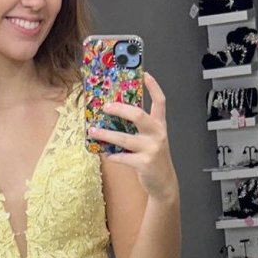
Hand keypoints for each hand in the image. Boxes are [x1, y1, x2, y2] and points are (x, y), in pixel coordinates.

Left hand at [87, 72, 177, 200]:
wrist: (164, 183)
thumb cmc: (154, 158)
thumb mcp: (152, 140)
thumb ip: (139, 129)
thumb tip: (114, 118)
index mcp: (159, 126)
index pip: (160, 102)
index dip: (153, 87)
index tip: (145, 74)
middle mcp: (157, 134)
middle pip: (138, 115)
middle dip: (120, 109)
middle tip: (105, 107)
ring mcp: (152, 149)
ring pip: (124, 138)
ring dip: (106, 135)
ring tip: (93, 131)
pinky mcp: (144, 163)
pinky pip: (123, 157)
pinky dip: (112, 156)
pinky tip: (105, 154)